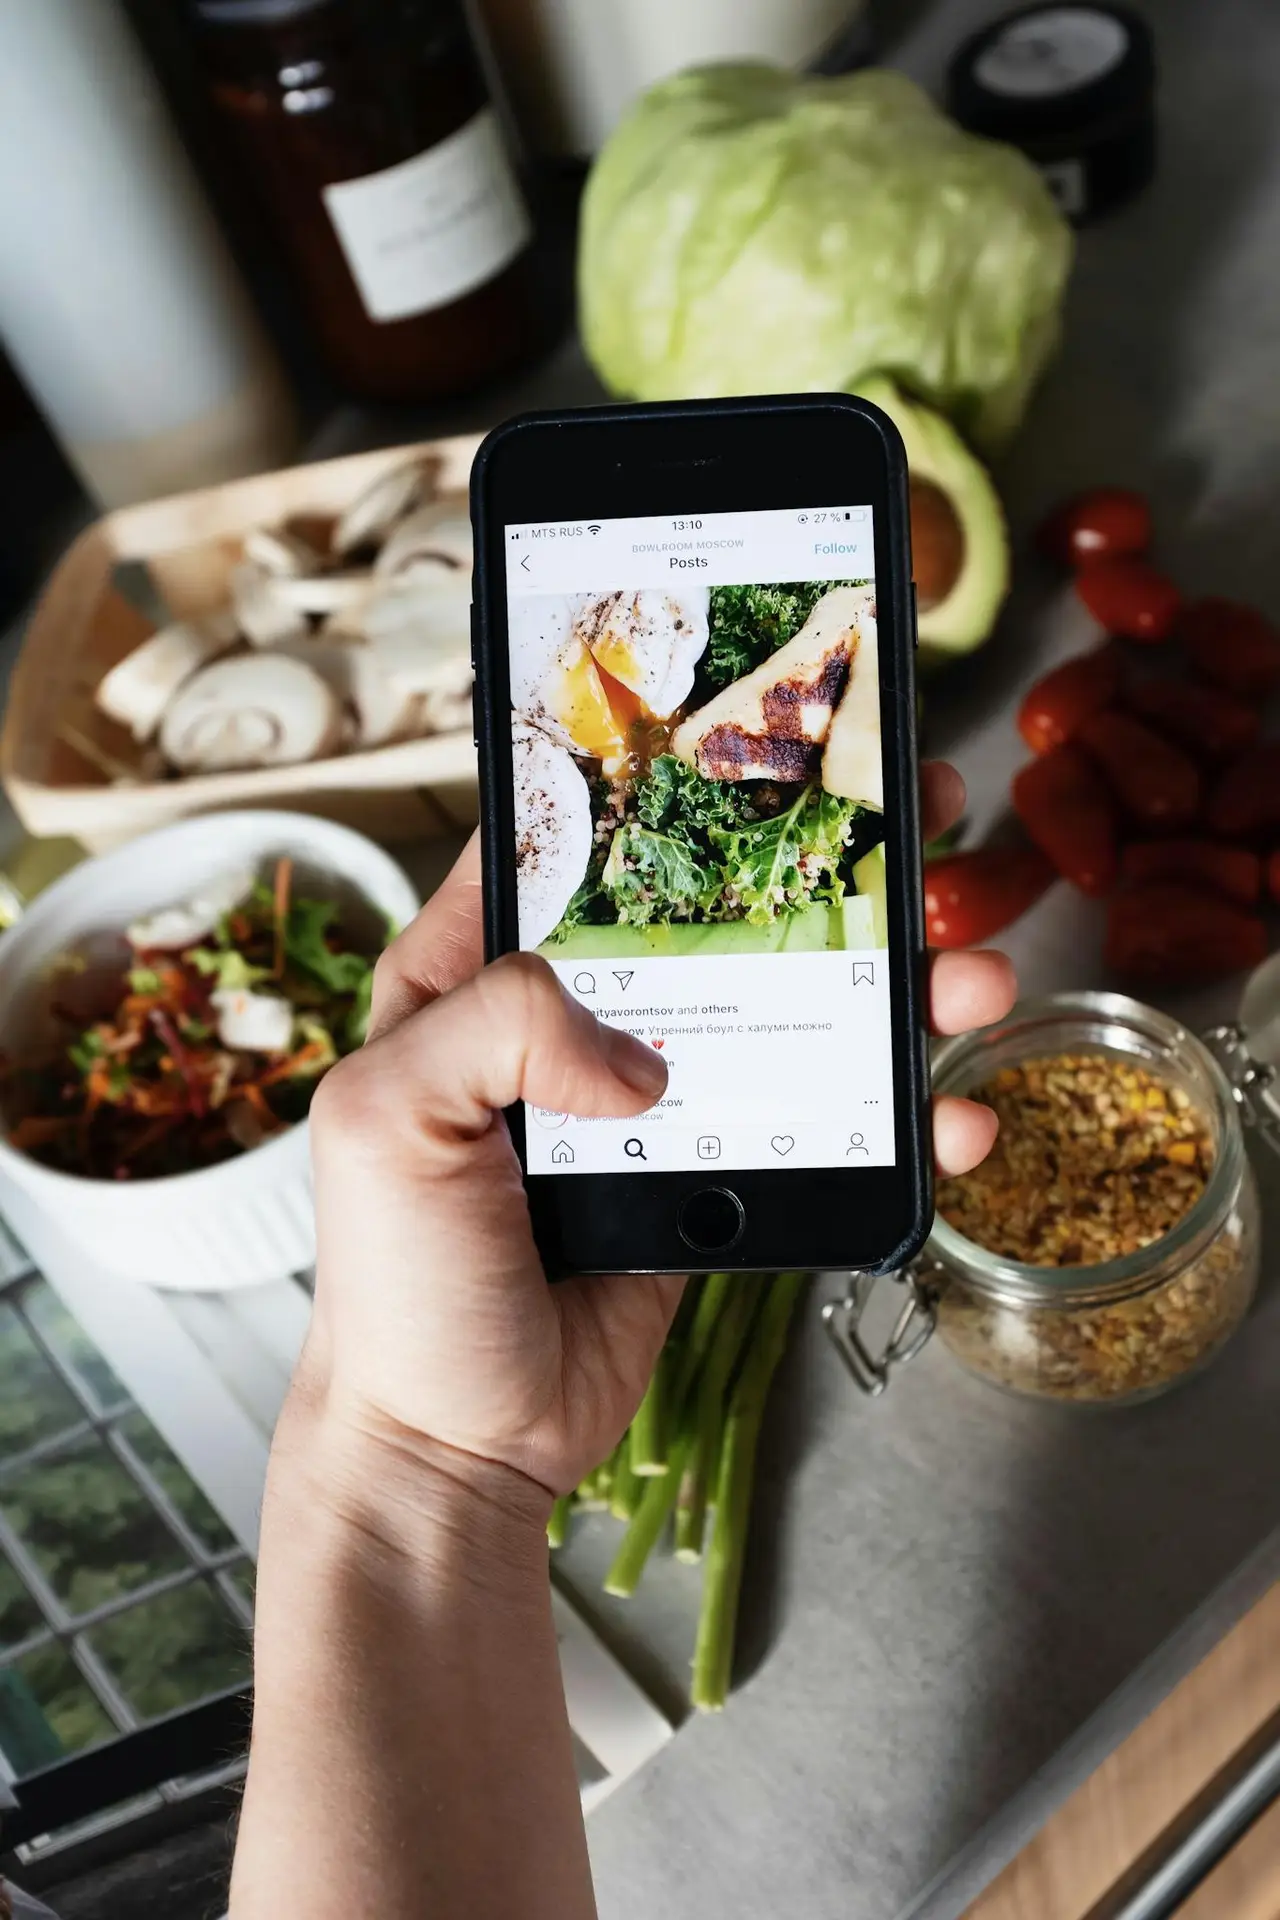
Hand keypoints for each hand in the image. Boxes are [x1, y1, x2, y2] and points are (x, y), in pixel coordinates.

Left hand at [303, 764, 1013, 1499]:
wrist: (461, 1442)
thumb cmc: (398, 1286)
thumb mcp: (388, 1121)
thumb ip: (497, 1028)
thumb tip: (643, 1051)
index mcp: (469, 979)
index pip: (568, 842)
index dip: (659, 779)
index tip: (758, 731)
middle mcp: (565, 1022)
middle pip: (712, 911)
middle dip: (823, 865)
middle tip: (919, 824)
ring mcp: (648, 1098)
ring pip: (785, 1008)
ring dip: (890, 986)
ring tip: (968, 978)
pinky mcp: (712, 1173)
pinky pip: (814, 1120)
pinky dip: (894, 1117)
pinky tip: (947, 1121)